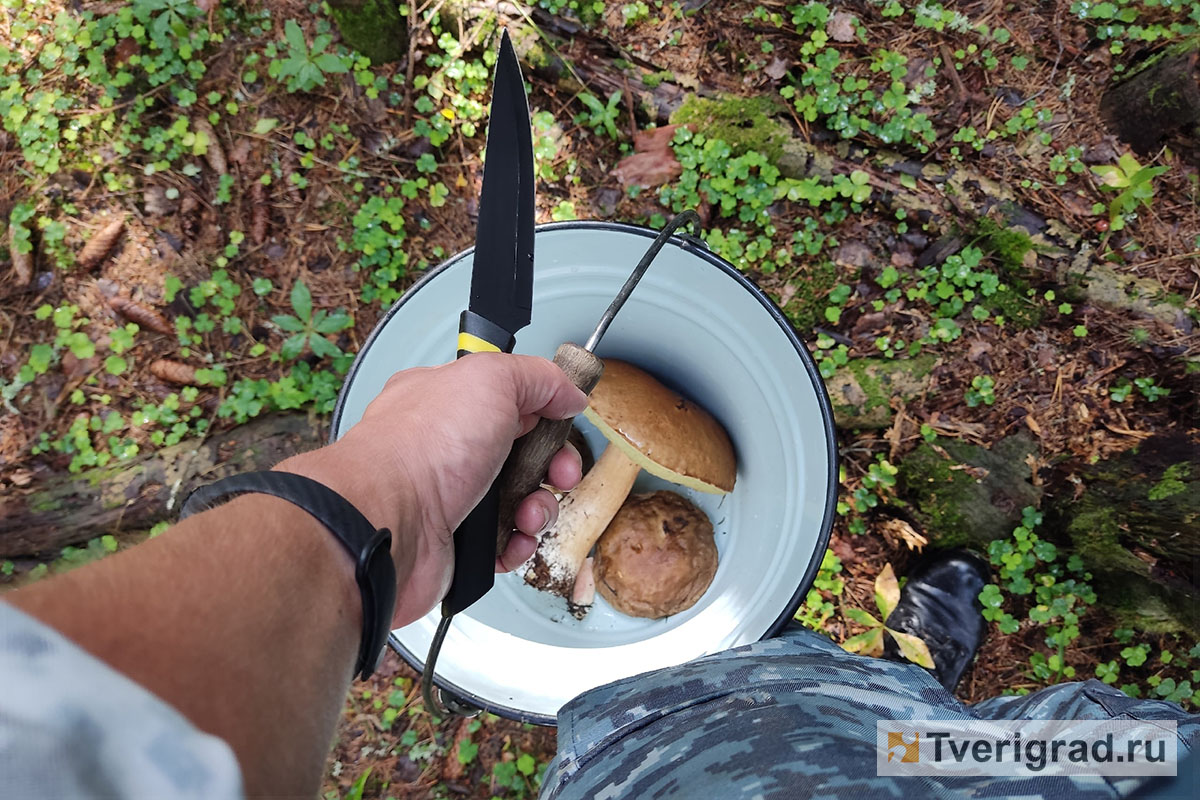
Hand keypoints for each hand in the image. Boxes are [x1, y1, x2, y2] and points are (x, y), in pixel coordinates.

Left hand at [282, 354, 587, 625]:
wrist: (387, 524)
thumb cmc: (421, 449)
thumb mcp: (489, 380)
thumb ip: (536, 377)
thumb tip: (567, 391)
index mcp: (446, 400)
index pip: (508, 397)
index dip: (543, 409)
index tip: (564, 419)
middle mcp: (445, 447)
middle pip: (521, 452)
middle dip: (552, 465)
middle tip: (560, 472)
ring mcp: (450, 497)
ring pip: (518, 500)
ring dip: (538, 507)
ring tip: (527, 512)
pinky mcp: (455, 542)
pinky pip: (504, 542)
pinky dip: (517, 542)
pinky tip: (512, 538)